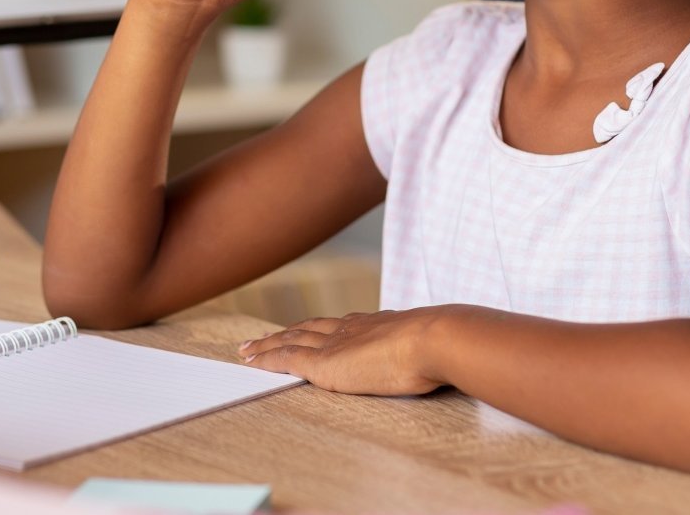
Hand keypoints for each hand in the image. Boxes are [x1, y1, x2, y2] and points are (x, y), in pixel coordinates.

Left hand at [238, 310, 443, 395]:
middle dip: (285, 333)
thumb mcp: (430, 345)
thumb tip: (438, 356)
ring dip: (267, 344)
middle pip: (308, 328)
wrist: (433, 340)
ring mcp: (335, 344)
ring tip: (248, 349)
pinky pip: (285, 358)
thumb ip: (424, 350)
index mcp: (375, 325)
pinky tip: (250, 361)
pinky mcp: (323, 362)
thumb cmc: (441, 347)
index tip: (306, 329)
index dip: (319, 328)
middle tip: (263, 338)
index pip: (339, 325)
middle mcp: (350, 328)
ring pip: (290, 340)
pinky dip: (266, 358)